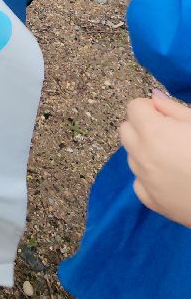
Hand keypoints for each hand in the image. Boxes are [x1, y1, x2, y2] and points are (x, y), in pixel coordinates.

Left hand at [120, 90, 190, 228]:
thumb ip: (173, 109)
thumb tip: (154, 98)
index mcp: (153, 132)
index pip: (133, 107)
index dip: (150, 108)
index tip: (164, 115)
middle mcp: (142, 156)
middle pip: (125, 130)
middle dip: (141, 126)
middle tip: (166, 133)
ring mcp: (144, 180)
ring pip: (131, 156)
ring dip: (144, 151)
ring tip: (172, 156)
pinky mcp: (151, 201)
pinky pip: (139, 181)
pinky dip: (149, 176)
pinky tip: (170, 177)